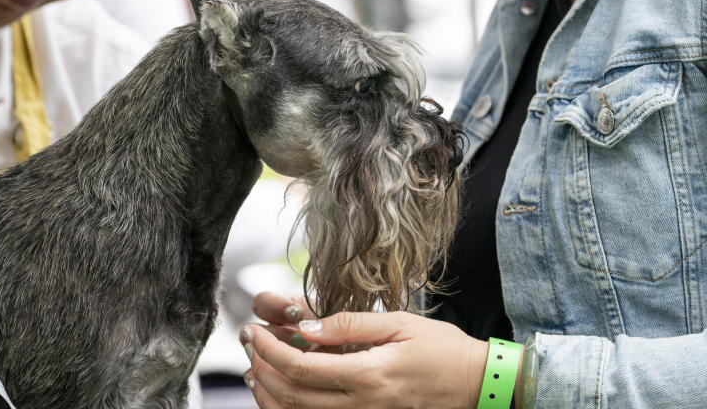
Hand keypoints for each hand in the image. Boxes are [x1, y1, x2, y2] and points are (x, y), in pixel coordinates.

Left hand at [241, 307, 488, 408]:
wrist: (475, 384)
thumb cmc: (442, 349)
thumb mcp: (398, 323)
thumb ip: (350, 324)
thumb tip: (308, 326)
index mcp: (368, 375)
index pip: (301, 368)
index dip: (269, 350)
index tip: (254, 331)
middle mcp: (362, 404)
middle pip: (292, 397)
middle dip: (261, 369)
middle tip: (248, 344)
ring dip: (269, 394)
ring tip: (255, 367)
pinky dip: (291, 407)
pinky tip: (280, 389)